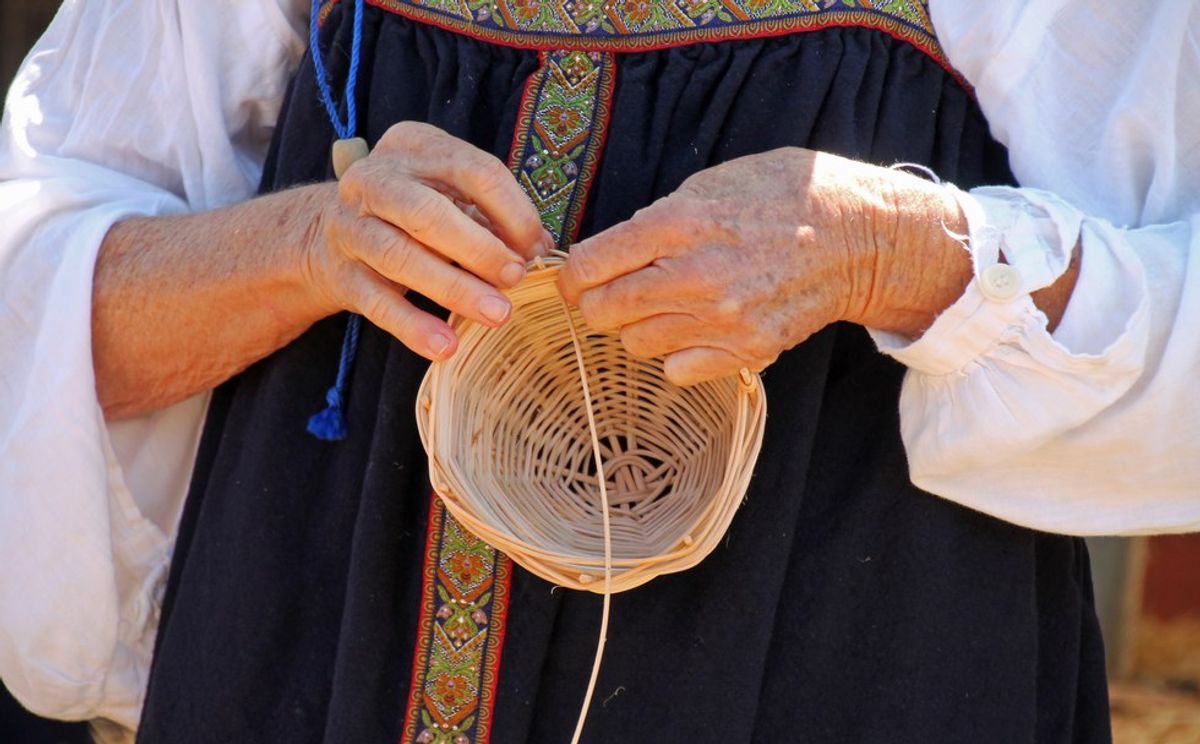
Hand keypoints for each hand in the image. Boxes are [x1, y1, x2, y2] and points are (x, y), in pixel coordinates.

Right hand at [304, 121, 552, 360]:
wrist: (323, 235)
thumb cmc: (408, 213)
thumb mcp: (448, 196)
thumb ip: (491, 216)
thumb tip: (537, 246)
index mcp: (414, 146)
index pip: (473, 170)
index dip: (512, 211)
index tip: (534, 248)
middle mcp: (375, 179)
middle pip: (430, 212)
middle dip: (480, 249)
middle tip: (515, 278)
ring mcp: (351, 226)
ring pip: (403, 256)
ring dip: (455, 288)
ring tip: (496, 314)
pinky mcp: (341, 273)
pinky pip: (378, 302)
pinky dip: (413, 326)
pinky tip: (444, 345)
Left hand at [557, 147, 969, 385]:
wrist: (858, 236)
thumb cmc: (782, 196)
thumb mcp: (713, 183)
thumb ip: (656, 220)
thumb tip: (610, 253)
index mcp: (679, 224)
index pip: (588, 266)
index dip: (570, 276)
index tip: (576, 278)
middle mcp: (695, 276)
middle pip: (602, 312)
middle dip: (598, 302)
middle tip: (618, 291)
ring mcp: (721, 319)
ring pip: (635, 344)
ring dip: (640, 326)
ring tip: (669, 303)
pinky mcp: (746, 350)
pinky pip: (676, 369)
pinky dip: (677, 353)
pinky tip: (696, 328)